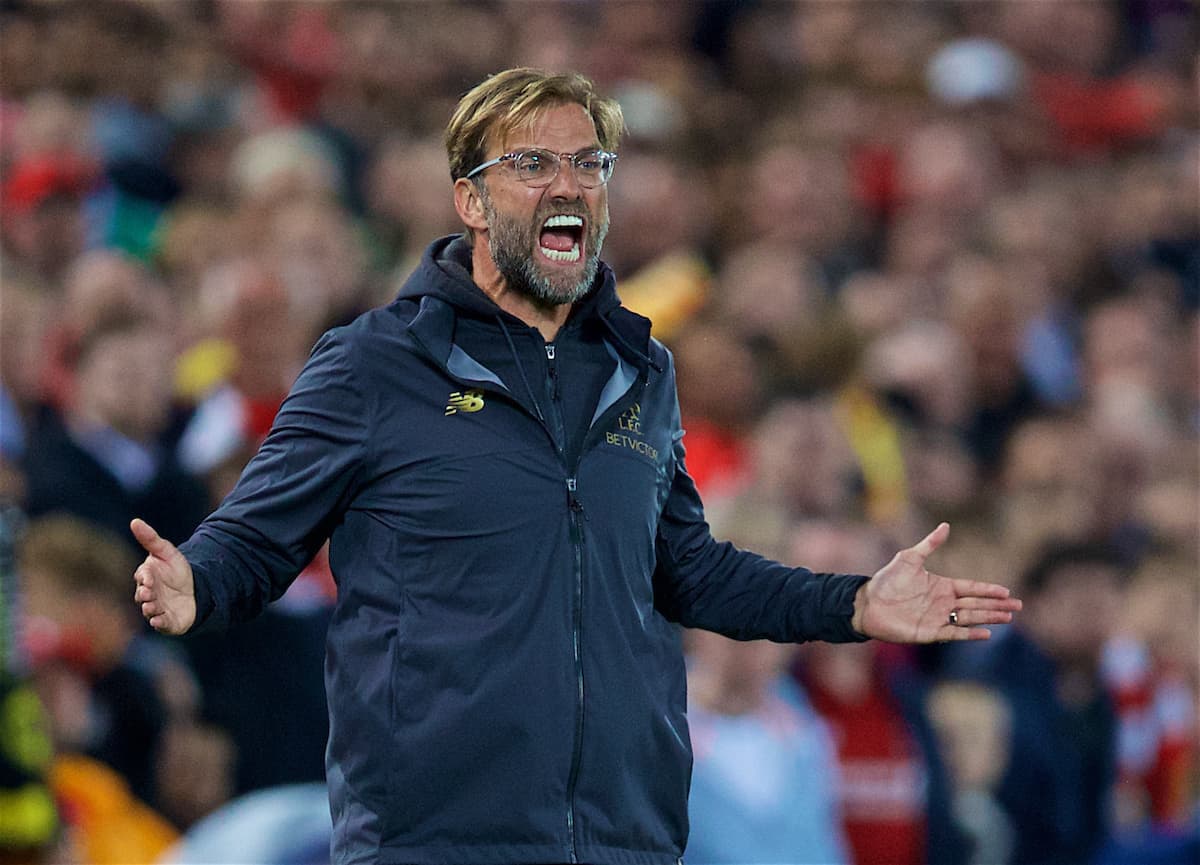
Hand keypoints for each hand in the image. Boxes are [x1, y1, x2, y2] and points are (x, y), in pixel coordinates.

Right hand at [131, 518, 195, 634]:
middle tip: (148, 593)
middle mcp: (148, 595)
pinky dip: (159, 623)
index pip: (142, 576)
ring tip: (152, 607)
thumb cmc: (176, 570)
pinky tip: (159, 621)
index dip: (145, 577)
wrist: (195, 589)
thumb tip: (134, 521)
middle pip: (143, 595)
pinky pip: (161, 624)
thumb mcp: (166, 552)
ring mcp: (156, 609)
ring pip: (149, 610)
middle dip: (145, 595)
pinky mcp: (167, 621)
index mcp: (146, 577)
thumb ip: (151, 538)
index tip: (148, 577)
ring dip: (150, 609)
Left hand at [851, 523, 1020, 642]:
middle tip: (1018, 607)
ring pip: (970, 618)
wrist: (868, 603)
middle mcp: (943, 603)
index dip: (988, 590)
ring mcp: (938, 618)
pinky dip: (971, 634)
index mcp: (942, 586)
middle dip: (997, 605)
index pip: (971, 588)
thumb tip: (946, 525)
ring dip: (989, 617)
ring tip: (1008, 618)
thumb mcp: (909, 558)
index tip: (1007, 592)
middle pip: (976, 604)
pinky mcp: (930, 633)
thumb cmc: (886, 580)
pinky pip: (955, 633)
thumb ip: (929, 544)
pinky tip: (987, 633)